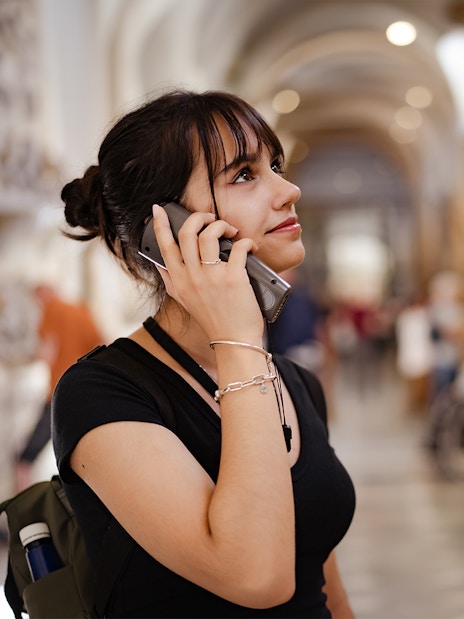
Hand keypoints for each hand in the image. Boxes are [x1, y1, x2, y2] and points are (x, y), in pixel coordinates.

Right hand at [151, 205, 263, 341]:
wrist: (234, 340)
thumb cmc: (213, 319)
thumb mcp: (184, 301)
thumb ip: (171, 281)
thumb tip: (159, 264)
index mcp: (179, 280)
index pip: (164, 246)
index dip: (159, 224)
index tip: (158, 209)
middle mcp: (192, 276)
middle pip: (187, 232)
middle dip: (199, 217)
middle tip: (210, 219)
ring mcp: (212, 277)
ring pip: (209, 234)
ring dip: (221, 225)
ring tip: (231, 231)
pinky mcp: (234, 278)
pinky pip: (238, 247)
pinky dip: (246, 242)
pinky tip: (249, 246)